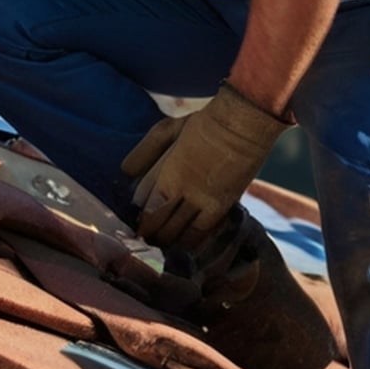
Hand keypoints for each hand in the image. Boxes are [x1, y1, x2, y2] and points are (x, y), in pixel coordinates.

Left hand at [120, 83, 288, 251]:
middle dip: (150, 233)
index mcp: (169, 174)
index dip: (141, 219)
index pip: (147, 208)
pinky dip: (189, 242)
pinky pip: (202, 234)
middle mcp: (185, 193)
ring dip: (167, 240)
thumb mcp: (167, 130)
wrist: (244, 125)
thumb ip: (145, 152)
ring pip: (180, 234)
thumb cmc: (204, 124)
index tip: (137, 224)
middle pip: (161, 224)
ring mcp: (205, 203)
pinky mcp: (223, 208)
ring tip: (161, 243)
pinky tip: (183, 244)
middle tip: (145, 237)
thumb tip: (125, 172)